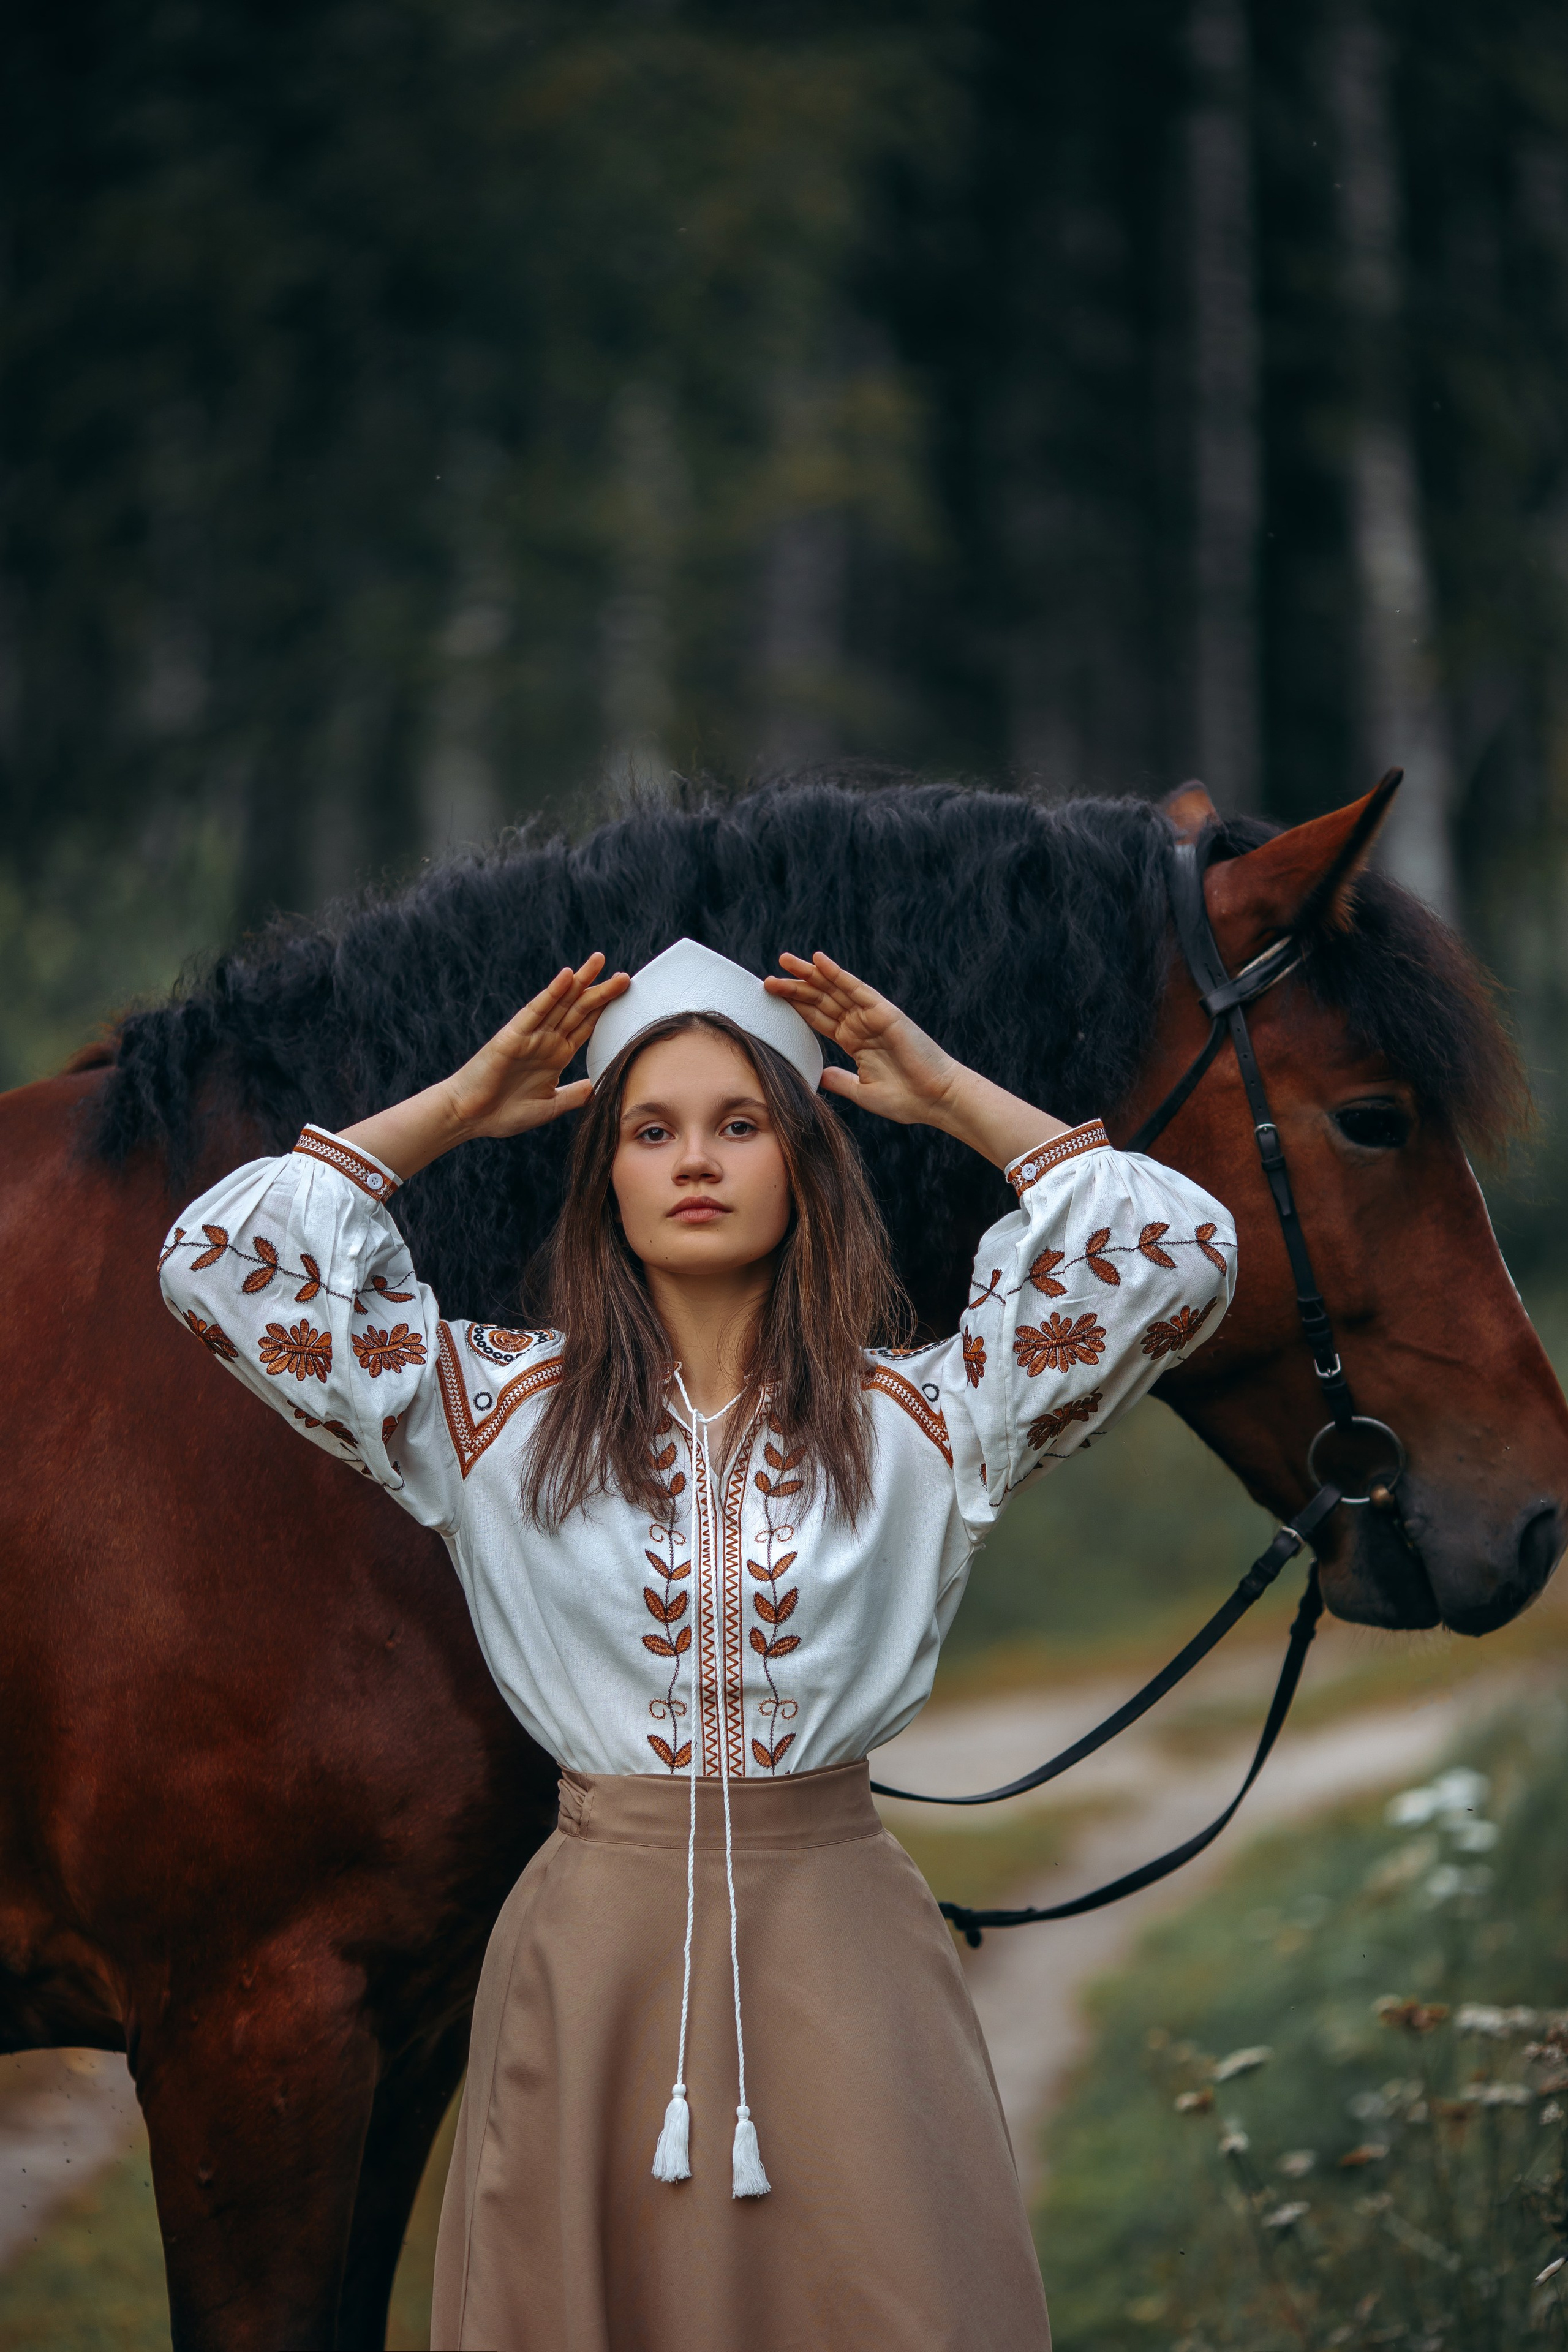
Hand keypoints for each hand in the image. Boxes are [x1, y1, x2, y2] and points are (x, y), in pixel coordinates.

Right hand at [446, 955, 629, 1137]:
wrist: (470, 1117)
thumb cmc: (504, 1113)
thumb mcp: (550, 1106)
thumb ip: (574, 1095)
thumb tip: (601, 1089)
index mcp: (556, 1055)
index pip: (586, 1026)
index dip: (606, 1010)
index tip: (626, 996)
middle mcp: (546, 1041)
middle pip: (579, 1009)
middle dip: (601, 992)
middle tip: (624, 976)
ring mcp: (531, 1035)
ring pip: (561, 1002)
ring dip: (580, 982)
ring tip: (598, 961)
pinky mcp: (513, 1035)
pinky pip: (536, 1010)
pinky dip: (552, 993)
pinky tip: (567, 977)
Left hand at [764, 952, 959, 1125]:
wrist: (935, 1099)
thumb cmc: (906, 1099)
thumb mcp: (862, 1092)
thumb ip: (839, 1080)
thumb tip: (817, 1076)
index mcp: (855, 1042)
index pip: (818, 1019)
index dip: (795, 1008)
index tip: (772, 1000)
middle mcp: (861, 1025)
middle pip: (821, 1000)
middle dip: (795, 988)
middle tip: (768, 979)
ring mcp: (872, 1017)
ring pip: (834, 990)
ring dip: (810, 975)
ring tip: (784, 961)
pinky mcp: (885, 1013)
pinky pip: (856, 989)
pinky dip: (837, 974)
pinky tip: (818, 961)